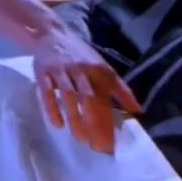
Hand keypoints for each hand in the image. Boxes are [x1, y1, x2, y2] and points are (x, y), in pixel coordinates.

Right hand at [31, 28, 142, 154]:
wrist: (51, 34)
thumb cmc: (79, 56)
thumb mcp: (101, 67)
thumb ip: (117, 88)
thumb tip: (138, 111)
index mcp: (98, 68)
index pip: (114, 88)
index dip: (122, 105)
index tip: (129, 126)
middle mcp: (81, 69)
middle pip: (90, 98)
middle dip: (96, 122)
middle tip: (100, 146)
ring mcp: (61, 70)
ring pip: (69, 96)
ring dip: (76, 118)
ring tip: (81, 139)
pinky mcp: (43, 72)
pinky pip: (46, 92)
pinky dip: (52, 108)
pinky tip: (58, 125)